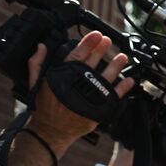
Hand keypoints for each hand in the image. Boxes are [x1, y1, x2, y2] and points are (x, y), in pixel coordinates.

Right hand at [27, 30, 133, 151]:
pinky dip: (123, 88)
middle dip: (101, 50)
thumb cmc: (45, 106)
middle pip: (92, 63)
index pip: (77, 55)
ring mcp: (90, 97)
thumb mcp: (36, 82)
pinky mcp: (99, 109)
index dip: (88, 43)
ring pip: (106, 78)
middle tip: (108, 40)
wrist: (52, 130)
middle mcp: (78, 85)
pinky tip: (129, 80)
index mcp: (63, 76)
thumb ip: (37, 63)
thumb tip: (41, 46)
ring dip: (116, 66)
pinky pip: (114, 96)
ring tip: (123, 57)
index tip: (97, 35)